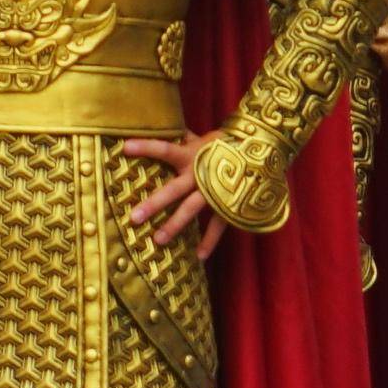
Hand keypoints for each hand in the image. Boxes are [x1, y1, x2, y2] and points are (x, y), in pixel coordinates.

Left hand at [114, 132, 226, 246]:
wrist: (262, 151)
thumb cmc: (229, 143)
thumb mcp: (205, 139)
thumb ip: (187, 139)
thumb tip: (171, 130)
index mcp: (191, 155)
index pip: (165, 149)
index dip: (145, 147)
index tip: (125, 147)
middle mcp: (199, 174)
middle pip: (173, 189)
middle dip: (154, 204)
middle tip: (134, 217)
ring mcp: (213, 191)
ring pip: (191, 209)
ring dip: (174, 225)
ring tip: (158, 240)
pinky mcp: (227, 204)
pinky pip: (217, 225)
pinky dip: (209, 241)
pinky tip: (199, 256)